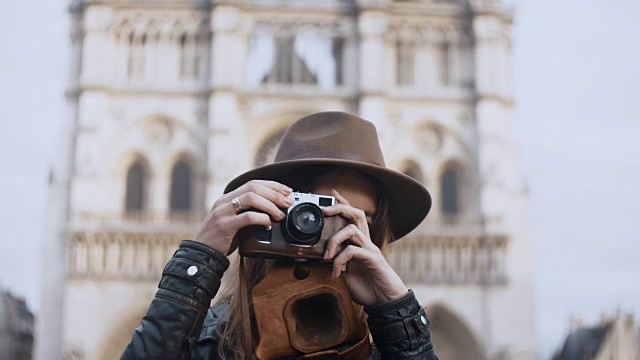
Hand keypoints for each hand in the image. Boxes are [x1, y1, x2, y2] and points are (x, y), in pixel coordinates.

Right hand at [194, 180, 292, 254]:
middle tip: (288, 202)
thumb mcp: (233, 221)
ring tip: (280, 214)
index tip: (287, 191)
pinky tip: (268, 223)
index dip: (272, 185)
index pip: (252, 183)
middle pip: (253, 187)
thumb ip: (247, 213)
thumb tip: (273, 211)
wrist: (202, 254)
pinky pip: (246, 217)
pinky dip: (261, 218)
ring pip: (250, 198)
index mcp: (227, 198)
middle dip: (275, 193)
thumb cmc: (221, 239)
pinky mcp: (224, 226)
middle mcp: (224, 201)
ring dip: (270, 205)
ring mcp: (222, 212)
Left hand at [322, 190, 408, 306]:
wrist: (386, 302)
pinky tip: (336, 273)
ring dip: (334, 240)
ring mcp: (370, 250)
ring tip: (326, 256)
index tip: (332, 194)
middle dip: (340, 208)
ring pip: (352, 229)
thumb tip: (321, 259)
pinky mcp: (373, 259)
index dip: (343, 204)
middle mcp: (366, 243)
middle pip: (357, 214)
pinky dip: (339, 261)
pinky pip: (352, 251)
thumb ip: (337, 263)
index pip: (353, 218)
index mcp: (360, 244)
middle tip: (324, 211)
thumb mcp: (347, 274)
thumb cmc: (368, 288)